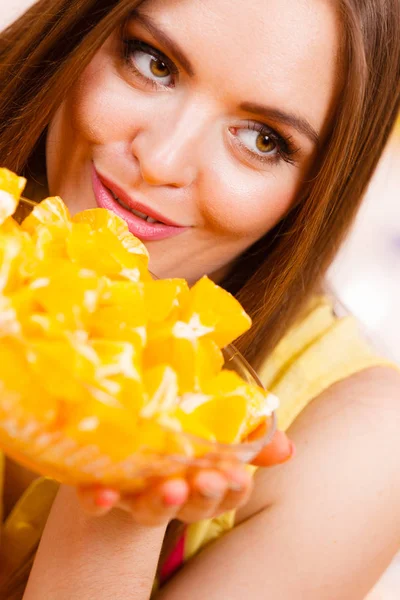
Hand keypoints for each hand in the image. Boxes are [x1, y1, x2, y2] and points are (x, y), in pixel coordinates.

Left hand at [77, 430, 293, 525]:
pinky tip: (103, 493)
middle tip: (207, 480)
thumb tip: (287, 449)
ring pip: (150, 510)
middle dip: (203, 495)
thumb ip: (250, 437)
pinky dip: (99, 499)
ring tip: (170, 487)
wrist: (127, 427)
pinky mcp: (99, 486)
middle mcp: (173, 490)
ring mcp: (135, 491)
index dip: (234, 488)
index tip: (237, 476)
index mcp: (204, 478)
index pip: (228, 491)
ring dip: (162, 502)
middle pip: (193, 505)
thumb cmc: (181, 429)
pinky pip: (96, 499)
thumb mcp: (218, 426)